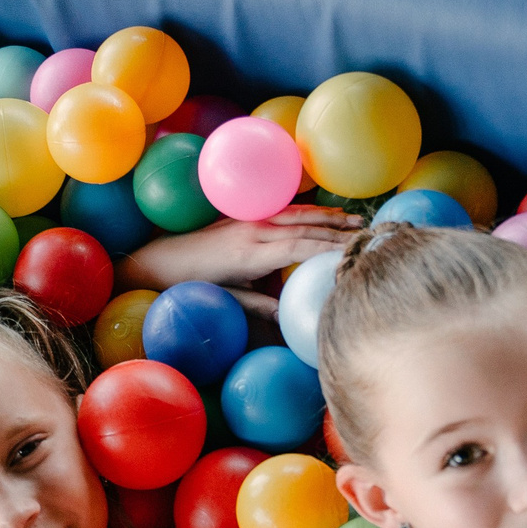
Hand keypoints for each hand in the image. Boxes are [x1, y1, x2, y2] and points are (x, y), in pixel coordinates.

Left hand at [118, 206, 363, 314]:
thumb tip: (287, 317)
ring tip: (355, 219)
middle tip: (369, 235)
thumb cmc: (188, 286)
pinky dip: (307, 212)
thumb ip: (257, 306)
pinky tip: (322, 214)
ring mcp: (249, 220)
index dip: (330, 248)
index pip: (301, 247)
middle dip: (339, 231)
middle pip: (306, 228)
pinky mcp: (243, 216)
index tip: (356, 252)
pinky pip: (283, 210)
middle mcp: (253, 230)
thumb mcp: (225, 300)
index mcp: (251, 253)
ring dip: (328, 216)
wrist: (157, 261)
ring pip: (297, 214)